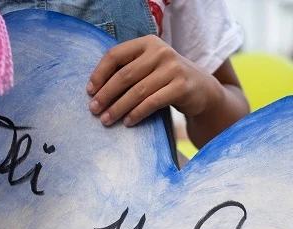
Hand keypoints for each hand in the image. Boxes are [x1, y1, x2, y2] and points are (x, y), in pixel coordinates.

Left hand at [87, 35, 220, 126]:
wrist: (202, 89)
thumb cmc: (167, 79)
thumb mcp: (150, 66)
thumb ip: (129, 69)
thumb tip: (95, 89)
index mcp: (147, 42)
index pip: (115, 55)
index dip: (99, 73)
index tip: (89, 91)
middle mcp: (160, 52)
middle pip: (124, 75)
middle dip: (106, 94)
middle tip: (93, 110)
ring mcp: (173, 68)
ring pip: (137, 91)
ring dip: (118, 108)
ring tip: (106, 120)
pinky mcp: (181, 87)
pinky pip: (152, 102)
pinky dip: (137, 113)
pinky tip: (128, 122)